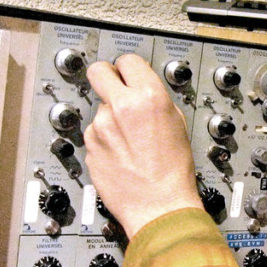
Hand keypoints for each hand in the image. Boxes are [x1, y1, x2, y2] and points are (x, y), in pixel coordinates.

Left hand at [84, 54, 203, 236]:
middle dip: (106, 76)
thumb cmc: (173, 172)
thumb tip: (142, 89)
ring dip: (109, 117)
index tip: (128, 73)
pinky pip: (94, 133)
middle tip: (114, 88)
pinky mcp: (89, 145)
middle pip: (99, 71)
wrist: (159, 206)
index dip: (129, 68)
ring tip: (129, 139)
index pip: (128, 60)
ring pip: (99, 107)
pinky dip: (104, 139)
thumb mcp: (177, 124)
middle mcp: (120, 107)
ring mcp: (100, 127)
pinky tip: (121, 153)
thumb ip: (155, 100)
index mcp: (148, 97)